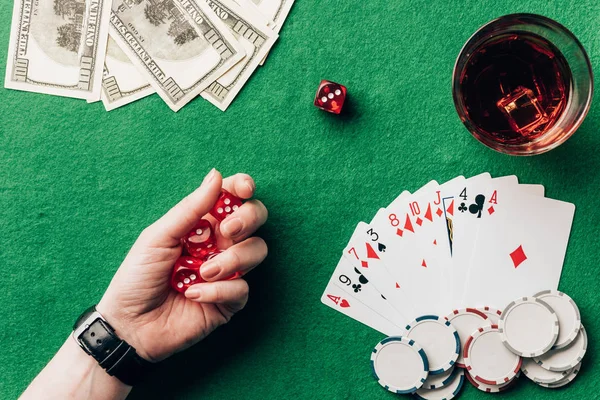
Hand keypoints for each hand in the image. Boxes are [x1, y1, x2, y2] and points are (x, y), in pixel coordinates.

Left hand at [96, 169, 267, 361]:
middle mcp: (219, 244)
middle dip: (248, 219)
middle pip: (255, 218)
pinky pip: (242, 289)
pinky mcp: (230, 301)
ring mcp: (227, 271)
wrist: (129, 324)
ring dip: (233, 259)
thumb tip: (216, 175)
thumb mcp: (159, 236)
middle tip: (227, 231)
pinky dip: (219, 290)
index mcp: (202, 224)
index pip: (232, 197)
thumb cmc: (138, 276)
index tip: (242, 190)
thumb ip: (191, 208)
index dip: (243, 187)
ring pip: (256, 251)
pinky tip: (194, 294)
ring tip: (203, 272)